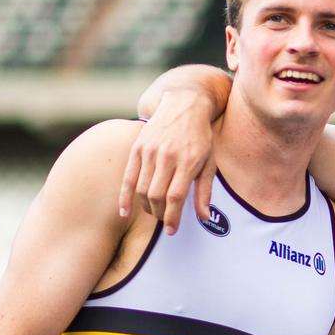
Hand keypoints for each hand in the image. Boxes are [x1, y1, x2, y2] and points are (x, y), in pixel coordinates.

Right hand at [121, 92, 217, 232]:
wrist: (183, 105)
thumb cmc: (200, 138)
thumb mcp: (210, 162)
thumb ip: (204, 190)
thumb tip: (204, 217)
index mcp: (187, 161)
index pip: (175, 197)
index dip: (172, 217)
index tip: (172, 230)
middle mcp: (166, 156)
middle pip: (156, 195)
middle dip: (160, 214)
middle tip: (165, 221)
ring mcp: (149, 151)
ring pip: (142, 189)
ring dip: (146, 207)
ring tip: (154, 212)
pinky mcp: (137, 148)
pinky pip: (128, 177)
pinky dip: (125, 197)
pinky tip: (125, 212)